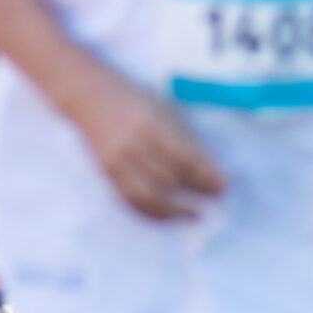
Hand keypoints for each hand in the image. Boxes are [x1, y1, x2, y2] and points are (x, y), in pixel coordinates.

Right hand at [64, 74, 222, 220]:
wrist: (89, 96)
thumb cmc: (132, 98)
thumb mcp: (162, 108)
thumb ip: (184, 137)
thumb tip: (209, 170)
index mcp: (150, 124)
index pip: (184, 158)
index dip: (206, 176)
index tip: (223, 187)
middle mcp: (132, 145)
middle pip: (169, 179)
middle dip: (196, 194)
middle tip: (215, 204)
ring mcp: (117, 161)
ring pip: (150, 196)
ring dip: (175, 211)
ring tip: (194, 216)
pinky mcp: (107, 173)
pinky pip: (131, 200)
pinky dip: (151, 213)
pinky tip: (167, 215)